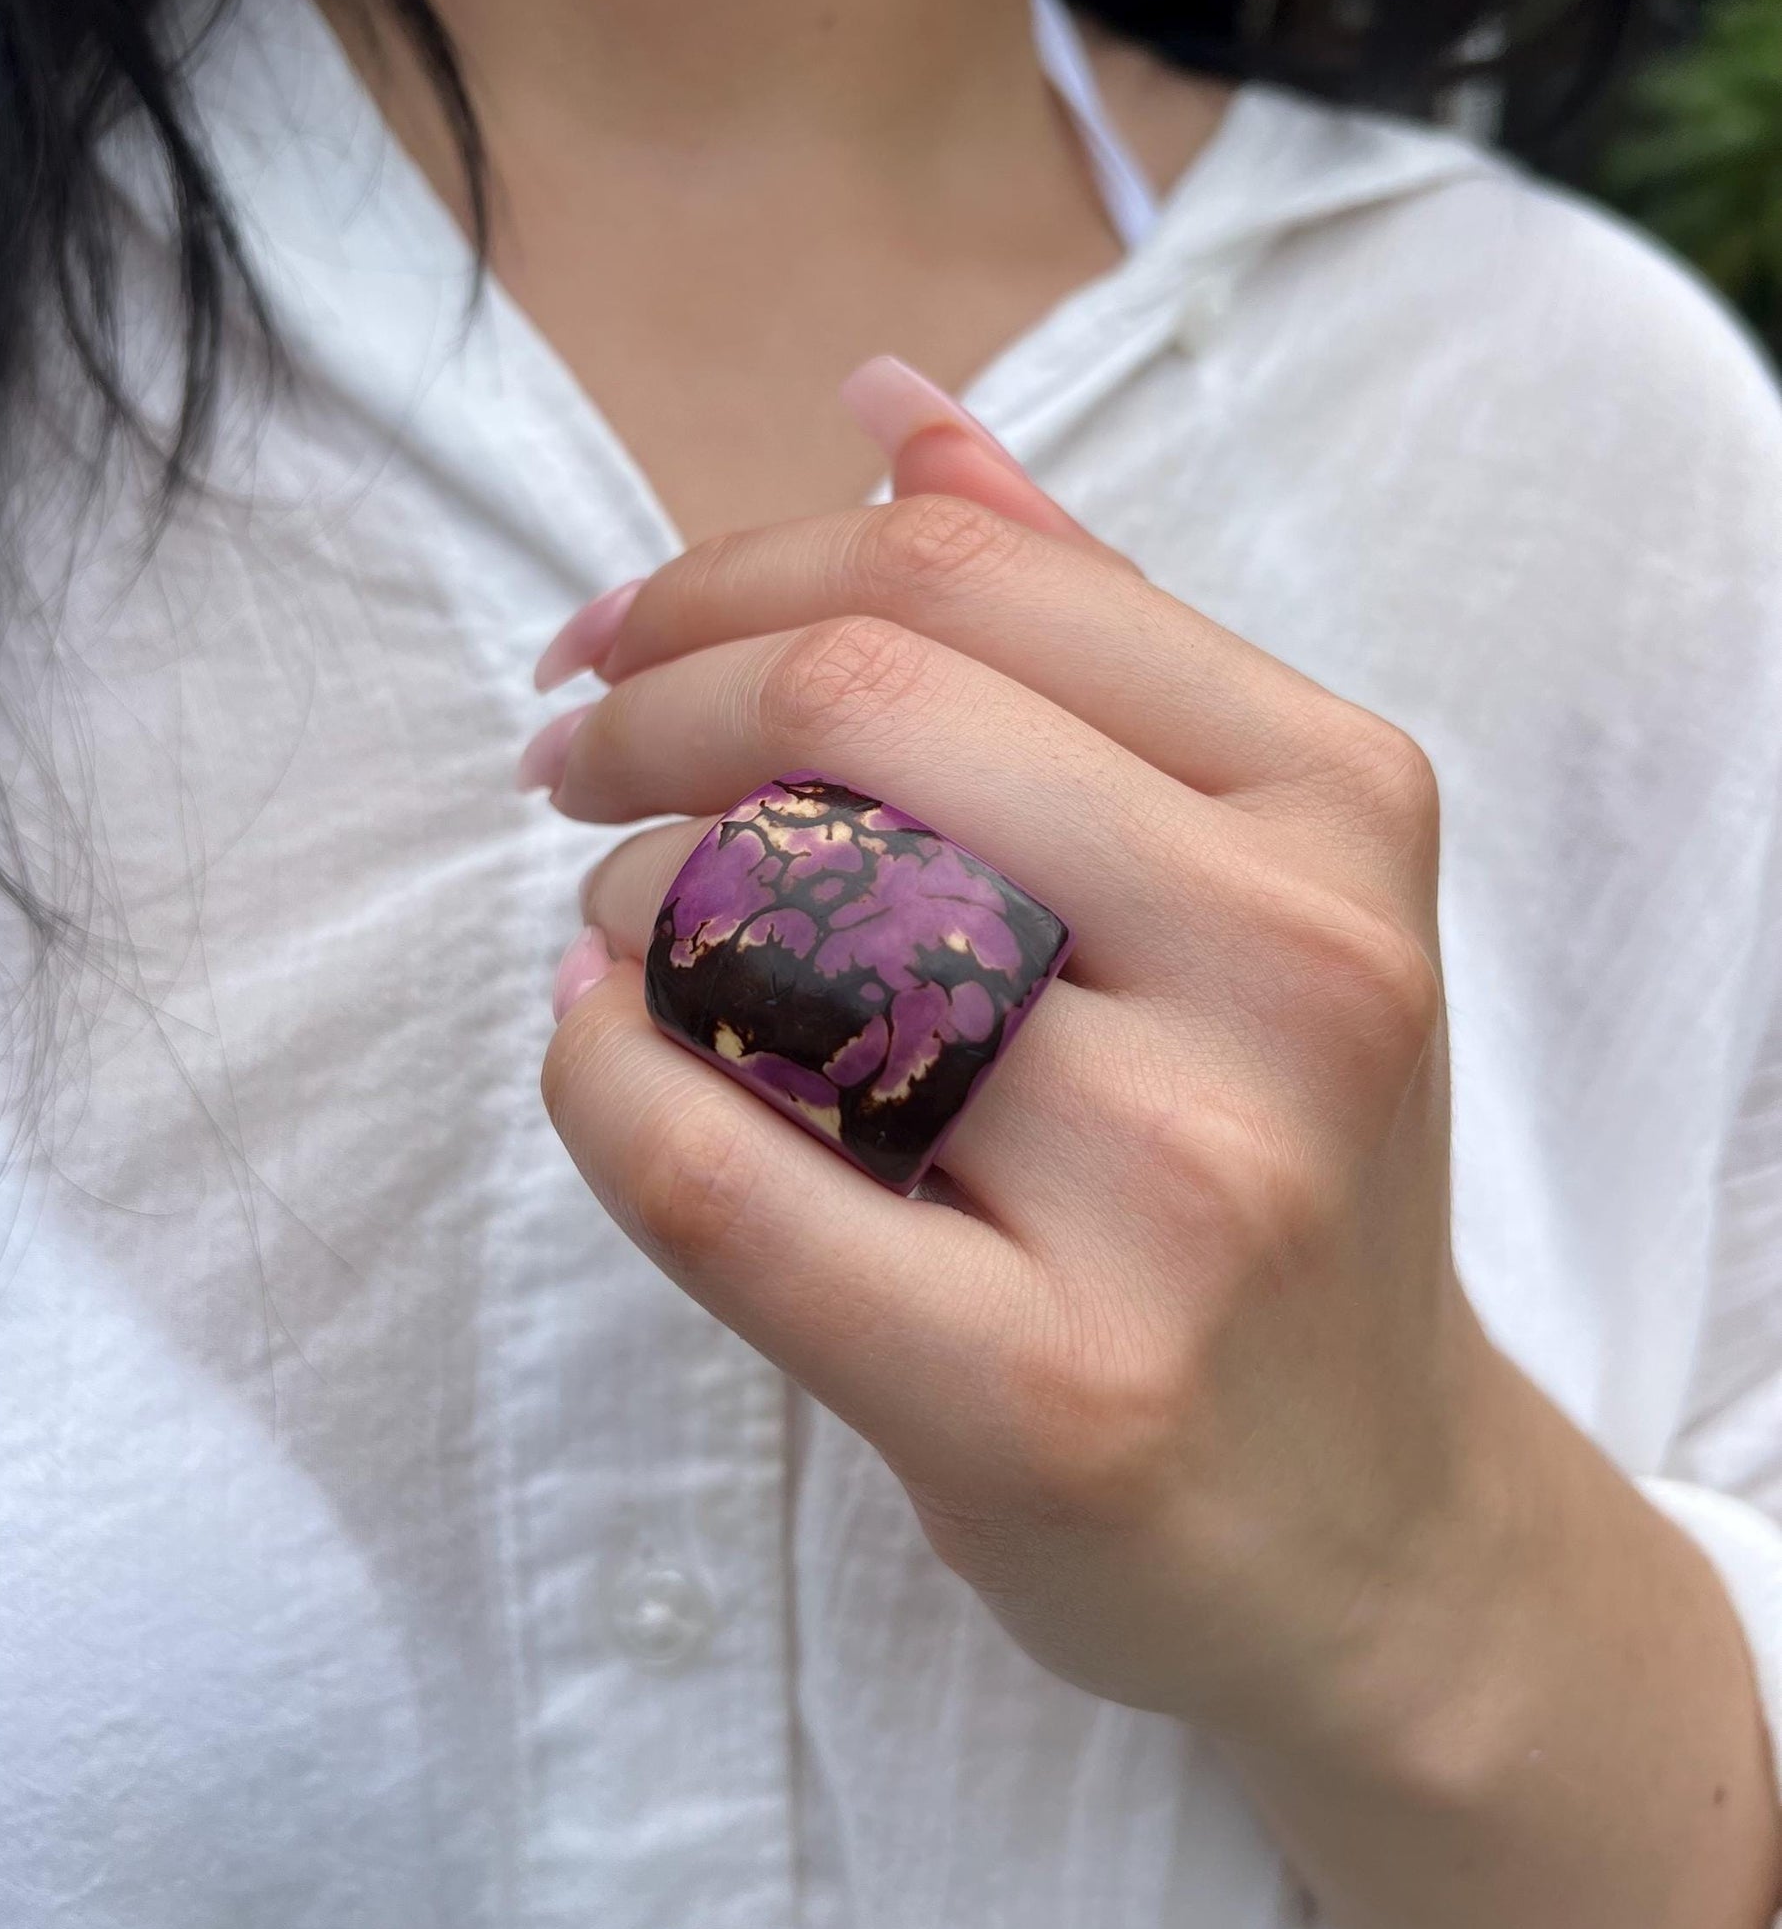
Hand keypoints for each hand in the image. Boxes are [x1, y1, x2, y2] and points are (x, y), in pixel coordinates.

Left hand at [534, 385, 1483, 1750]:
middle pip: (860, 707)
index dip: (726, 575)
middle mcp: (1295, 962)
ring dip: (631, 908)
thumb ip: (1079, 629)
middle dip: (644, 710)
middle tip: (566, 764)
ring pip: (771, 928)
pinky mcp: (1054, 1393)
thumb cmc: (1260, 1162)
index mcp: (1339, 794)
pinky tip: (603, 1051)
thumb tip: (890, 402)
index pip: (961, 579)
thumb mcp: (1241, 870)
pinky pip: (714, 1166)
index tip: (610, 643)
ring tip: (639, 950)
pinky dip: (598, 1078)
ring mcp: (1192, 1185)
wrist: (1363, 1525)